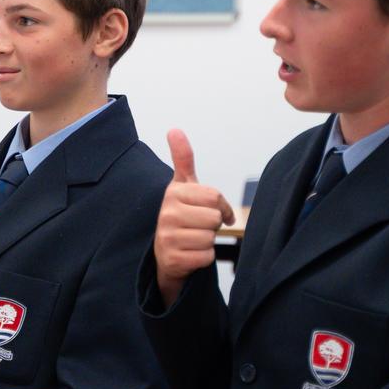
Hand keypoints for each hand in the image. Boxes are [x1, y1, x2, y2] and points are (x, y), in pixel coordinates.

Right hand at [153, 129, 235, 305]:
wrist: (166, 255)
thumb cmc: (182, 216)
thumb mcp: (182, 187)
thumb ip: (183, 159)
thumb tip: (174, 129)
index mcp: (173, 193)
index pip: (214, 197)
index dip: (221, 207)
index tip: (213, 211)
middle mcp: (166, 213)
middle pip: (214, 218)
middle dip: (212, 225)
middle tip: (198, 227)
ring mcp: (167, 237)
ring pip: (210, 237)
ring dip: (207, 242)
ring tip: (193, 240)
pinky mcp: (172, 259)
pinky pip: (206, 257)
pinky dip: (203, 258)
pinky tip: (190, 254)